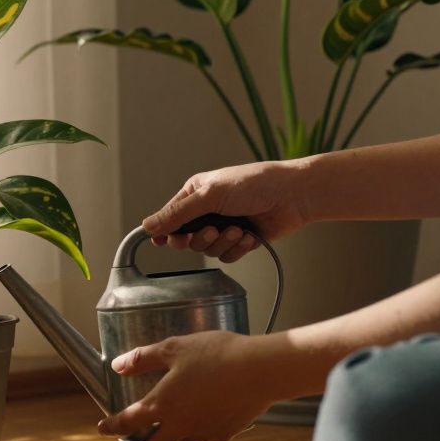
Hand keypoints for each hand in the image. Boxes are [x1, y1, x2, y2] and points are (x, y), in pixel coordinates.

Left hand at [97, 331, 285, 440]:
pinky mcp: (227, 433)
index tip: (102, 428)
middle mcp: (181, 425)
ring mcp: (204, 432)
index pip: (128, 422)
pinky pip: (208, 439)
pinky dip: (202, 431)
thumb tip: (118, 365)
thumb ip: (143, 358)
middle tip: (146, 427)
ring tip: (180, 416)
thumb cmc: (215, 354)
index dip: (111, 426)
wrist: (260, 369)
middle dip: (146, 440)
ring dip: (176, 435)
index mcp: (163, 404)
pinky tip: (207, 415)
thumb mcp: (174, 348)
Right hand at [144, 160, 311, 262]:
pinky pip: (227, 256)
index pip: (170, 217)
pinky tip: (249, 235)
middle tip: (212, 231)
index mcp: (195, 194)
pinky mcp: (240, 240)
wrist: (293, 196)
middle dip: (200, 238)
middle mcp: (207, 211)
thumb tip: (147, 225)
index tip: (160, 242)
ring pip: (207, 250)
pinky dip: (237, 248)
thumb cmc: (254, 184)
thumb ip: (178, 213)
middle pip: (186, 239)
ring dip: (223, 242)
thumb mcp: (210, 195)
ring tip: (238, 230)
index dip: (164, 231)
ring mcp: (223, 226)